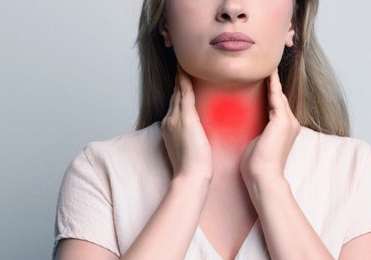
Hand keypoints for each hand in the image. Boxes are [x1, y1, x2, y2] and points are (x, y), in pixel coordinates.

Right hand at [161, 66, 212, 180]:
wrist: (191, 176)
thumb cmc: (193, 167)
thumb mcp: (190, 148)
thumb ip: (193, 137)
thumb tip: (200, 134)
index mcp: (170, 127)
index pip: (175, 103)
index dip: (178, 90)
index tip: (182, 79)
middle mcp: (170, 119)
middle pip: (174, 94)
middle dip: (178, 79)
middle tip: (182, 62)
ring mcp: (176, 118)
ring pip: (178, 90)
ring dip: (181, 75)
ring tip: (185, 60)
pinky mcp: (186, 118)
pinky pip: (185, 92)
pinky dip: (185, 79)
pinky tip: (187, 69)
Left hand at [240, 68, 300, 184]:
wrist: (263, 177)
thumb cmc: (256, 165)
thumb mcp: (256, 142)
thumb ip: (256, 130)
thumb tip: (245, 123)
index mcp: (284, 129)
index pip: (275, 104)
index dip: (269, 90)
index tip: (261, 77)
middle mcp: (290, 123)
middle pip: (279, 96)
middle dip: (272, 81)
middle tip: (263, 64)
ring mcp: (288, 121)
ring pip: (278, 94)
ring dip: (272, 78)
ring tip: (265, 63)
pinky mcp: (283, 120)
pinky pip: (276, 96)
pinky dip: (272, 84)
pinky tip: (267, 72)